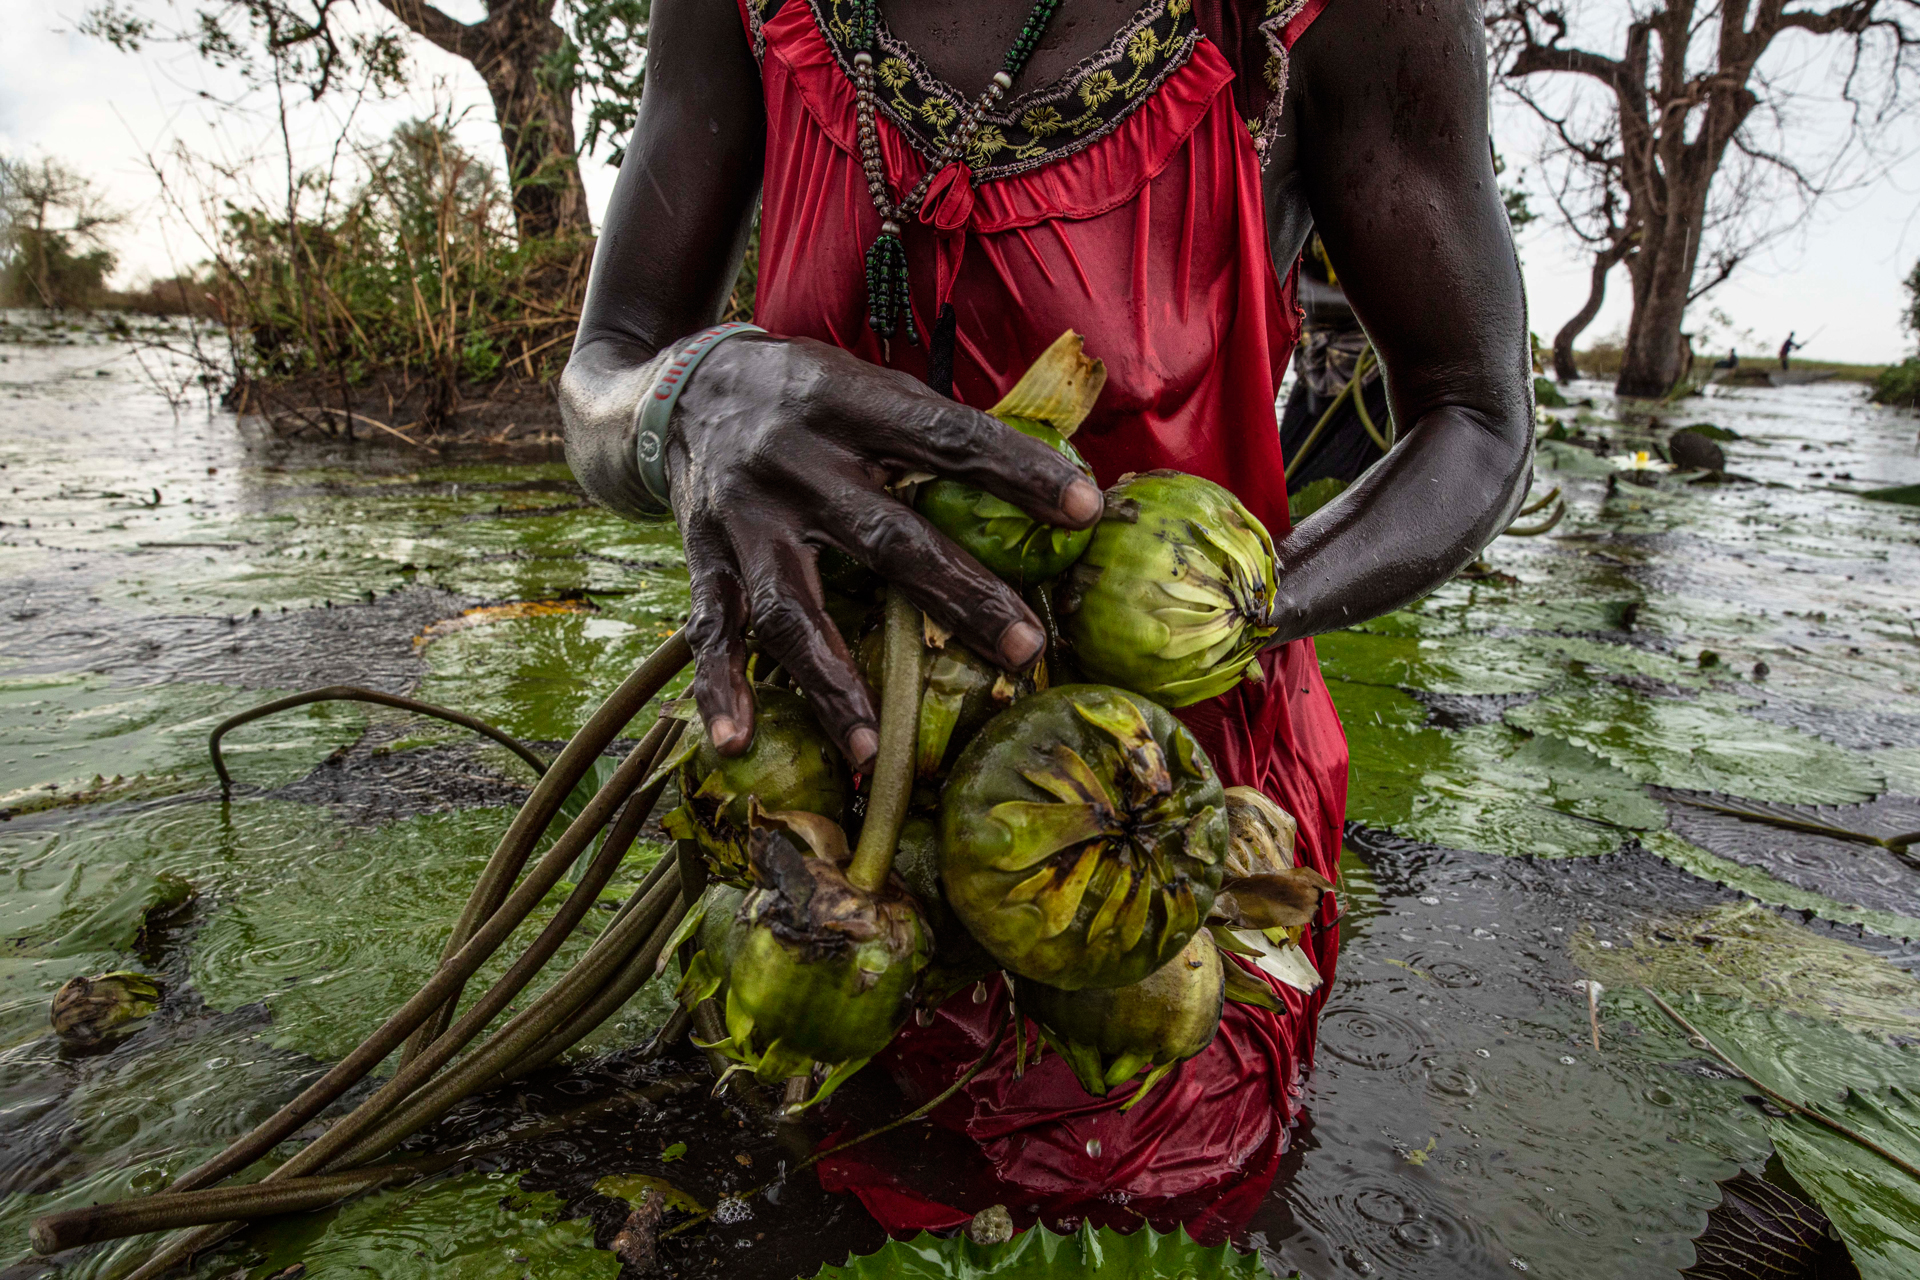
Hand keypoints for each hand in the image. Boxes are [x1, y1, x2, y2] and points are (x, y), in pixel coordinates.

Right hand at [666, 335, 1102, 769]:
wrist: (682, 388)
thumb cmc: (807, 396)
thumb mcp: (868, 384)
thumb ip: (938, 431)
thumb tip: (1052, 477)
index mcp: (850, 404)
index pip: (947, 437)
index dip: (1018, 471)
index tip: (1087, 509)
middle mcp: (794, 461)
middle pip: (884, 538)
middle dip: (958, 594)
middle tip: (1025, 645)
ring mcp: (745, 519)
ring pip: (791, 608)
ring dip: (832, 680)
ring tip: (874, 745)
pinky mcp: (704, 559)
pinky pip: (711, 631)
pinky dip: (719, 688)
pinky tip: (734, 742)